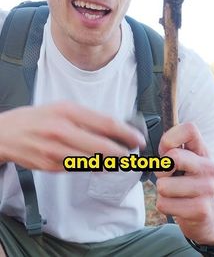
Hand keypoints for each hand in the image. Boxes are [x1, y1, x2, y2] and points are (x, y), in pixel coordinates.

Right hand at [0, 102, 145, 170]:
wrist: (7, 133)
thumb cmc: (37, 118)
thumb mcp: (61, 107)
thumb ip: (86, 117)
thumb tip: (112, 128)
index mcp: (67, 111)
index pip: (105, 123)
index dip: (126, 133)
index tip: (137, 139)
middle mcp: (62, 131)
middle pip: (102, 146)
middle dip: (122, 153)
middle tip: (132, 154)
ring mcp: (56, 151)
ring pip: (92, 162)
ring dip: (110, 163)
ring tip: (119, 160)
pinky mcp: (51, 166)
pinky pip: (78, 169)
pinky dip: (92, 167)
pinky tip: (98, 164)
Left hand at [155, 122, 213, 245]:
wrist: (204, 214)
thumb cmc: (185, 182)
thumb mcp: (181, 162)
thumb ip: (169, 149)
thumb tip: (161, 148)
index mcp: (202, 151)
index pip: (189, 129)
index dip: (169, 138)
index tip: (165, 151)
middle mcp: (208, 167)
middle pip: (173, 157)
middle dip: (161, 170)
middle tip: (168, 176)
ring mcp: (207, 189)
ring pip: (163, 185)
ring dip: (162, 192)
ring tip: (175, 193)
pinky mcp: (201, 209)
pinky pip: (164, 204)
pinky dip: (164, 205)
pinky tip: (178, 205)